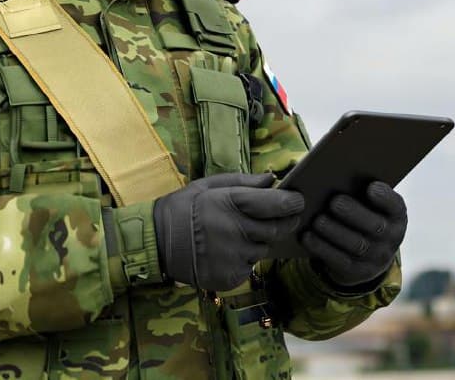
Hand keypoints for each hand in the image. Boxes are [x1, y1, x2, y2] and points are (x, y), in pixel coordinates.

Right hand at [154, 173, 304, 291]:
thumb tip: (272, 179)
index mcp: (231, 203)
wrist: (156, 243)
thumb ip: (243, 181)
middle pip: (278, 229)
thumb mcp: (209, 185)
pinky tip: (228, 251)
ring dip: (260, 241)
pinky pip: (249, 267)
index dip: (293, 203)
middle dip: (285, 222)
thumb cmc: (184, 208)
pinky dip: (245, 259)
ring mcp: (233, 256)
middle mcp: (235, 231)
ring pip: (264, 249)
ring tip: (240, 234)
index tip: (298, 200)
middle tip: (281, 217)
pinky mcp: (230, 276)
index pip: (278, 204)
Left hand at [301, 181, 406, 288]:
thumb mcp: (371, 206)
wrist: (369, 256)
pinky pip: (339, 261)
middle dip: (354, 213)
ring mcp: (376, 258)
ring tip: (317, 219)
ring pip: (356, 245)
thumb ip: (360, 191)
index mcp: (396, 216)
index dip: (385, 198)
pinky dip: (322, 247)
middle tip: (334, 201)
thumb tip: (336, 172)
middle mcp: (391, 239)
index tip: (370, 187)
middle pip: (375, 226)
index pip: (396, 206)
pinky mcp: (357, 272)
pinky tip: (307, 236)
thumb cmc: (364, 216)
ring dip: (334, 231)